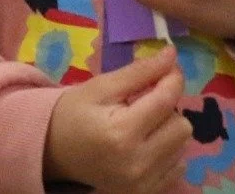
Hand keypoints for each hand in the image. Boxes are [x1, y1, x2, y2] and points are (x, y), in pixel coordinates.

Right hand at [44, 48, 189, 193]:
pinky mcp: (146, 192)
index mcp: (121, 132)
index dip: (173, 79)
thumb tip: (171, 54)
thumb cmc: (72, 114)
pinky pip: (177, 167)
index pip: (165, 101)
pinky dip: (167, 152)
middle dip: (167, 109)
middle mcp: (137, 162)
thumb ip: (138, 72)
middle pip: (182, 127)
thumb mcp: (99, 87)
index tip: (171, 67)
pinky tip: (145, 146)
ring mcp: (143, 182)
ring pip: (182, 147)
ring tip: (142, 126)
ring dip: (168, 130)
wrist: (52, 152)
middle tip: (144, 104)